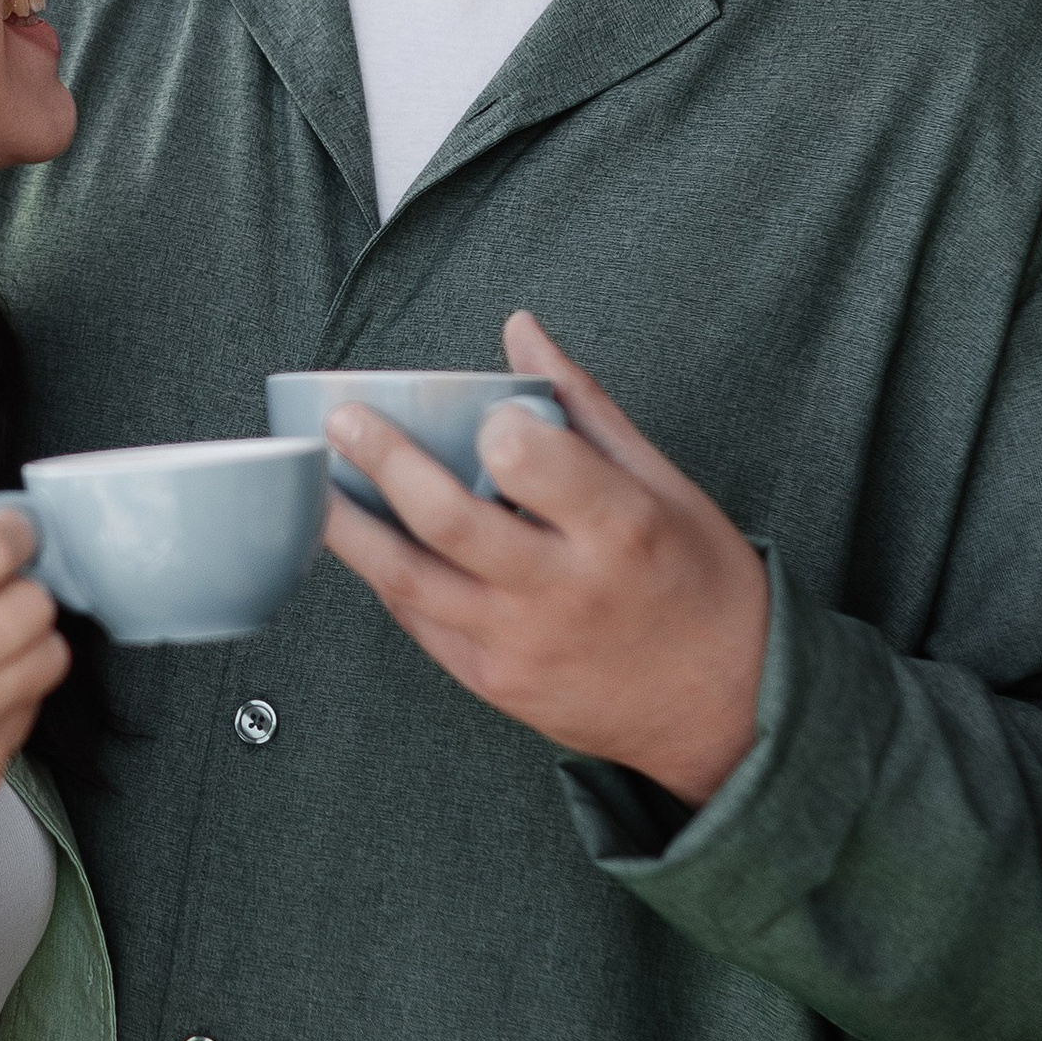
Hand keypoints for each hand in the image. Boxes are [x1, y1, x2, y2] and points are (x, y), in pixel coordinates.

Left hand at [319, 310, 769, 805]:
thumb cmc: (699, 582)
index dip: (499, 428)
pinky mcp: (496, 684)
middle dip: (384, 461)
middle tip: (342, 421)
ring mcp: (522, 645)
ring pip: (409, 581)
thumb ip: (583, 405)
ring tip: (314, 482)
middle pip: (449, 521)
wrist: (727, 709)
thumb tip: (520, 330)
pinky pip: (421, 624)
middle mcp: (564, 591)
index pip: (531, 463)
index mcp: (620, 529)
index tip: (486, 412)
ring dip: (347, 527)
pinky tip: (366, 542)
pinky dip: (387, 579)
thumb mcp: (664, 484)